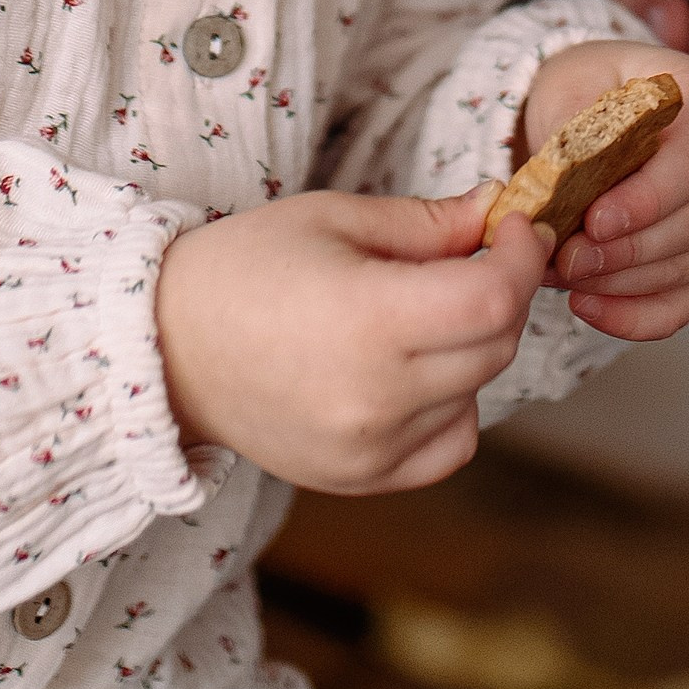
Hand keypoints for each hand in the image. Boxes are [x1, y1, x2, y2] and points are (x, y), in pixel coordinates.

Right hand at [155, 185, 550, 493]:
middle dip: (503, 291)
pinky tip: (413, 373)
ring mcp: (370, 449)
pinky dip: (452, 407)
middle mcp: (377, 397)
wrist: (166, 348)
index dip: (522, 256)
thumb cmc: (244, 268)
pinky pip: (450, 445)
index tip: (515, 228)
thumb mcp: (334, 219)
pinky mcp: (361, 480)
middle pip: (497, 345)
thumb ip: (427, 222)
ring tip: (419, 315)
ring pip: (479, 392)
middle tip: (474, 257)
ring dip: (473, 348)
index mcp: (370, 321)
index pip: (496, 297)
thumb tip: (498, 208)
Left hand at [515, 38, 688, 342]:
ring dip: (620, 281)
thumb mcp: (575, 81)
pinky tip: (585, 307)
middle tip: (566, 258)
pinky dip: (633, 316)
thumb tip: (561, 176)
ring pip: (686, 267)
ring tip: (561, 274)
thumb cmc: (595, 89)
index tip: (595, 221)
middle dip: (627, 249)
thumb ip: (573, 121)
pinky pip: (679, 304)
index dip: (649, 198)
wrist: (605, 111)